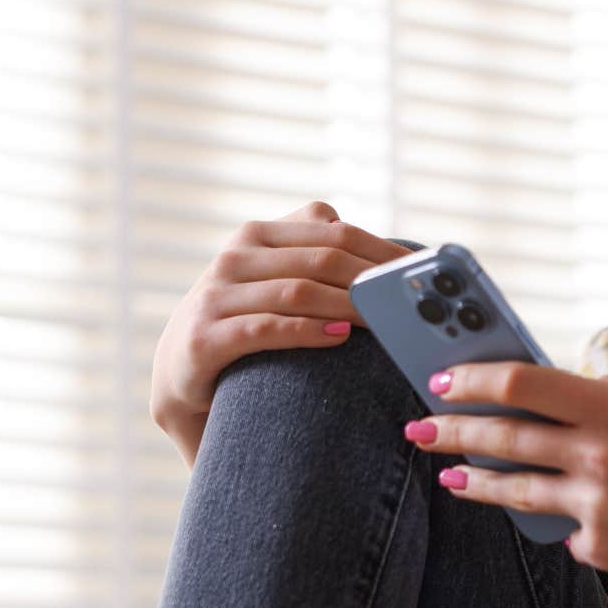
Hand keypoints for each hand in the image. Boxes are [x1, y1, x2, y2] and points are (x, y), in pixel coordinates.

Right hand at [151, 200, 415, 467]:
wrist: (180, 375)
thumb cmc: (248, 325)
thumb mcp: (280, 282)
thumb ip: (321, 257)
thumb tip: (398, 256)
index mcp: (260, 235)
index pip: (337, 231)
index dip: (385, 251)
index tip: (426, 274)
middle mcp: (236, 255)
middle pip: (323, 257)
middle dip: (374, 281)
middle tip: (415, 304)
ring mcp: (216, 294)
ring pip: (298, 289)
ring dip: (350, 306)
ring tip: (387, 324)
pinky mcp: (204, 336)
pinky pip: (265, 327)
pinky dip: (307, 331)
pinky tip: (339, 338)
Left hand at [402, 361, 607, 606]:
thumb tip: (571, 383)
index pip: (524, 382)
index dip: (474, 379)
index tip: (442, 379)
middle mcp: (599, 455)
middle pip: (503, 436)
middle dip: (450, 429)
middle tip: (418, 427)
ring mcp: (596, 506)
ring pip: (514, 489)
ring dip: (472, 480)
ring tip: (448, 475)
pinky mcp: (599, 548)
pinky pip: (561, 529)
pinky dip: (560, 520)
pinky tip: (564, 517)